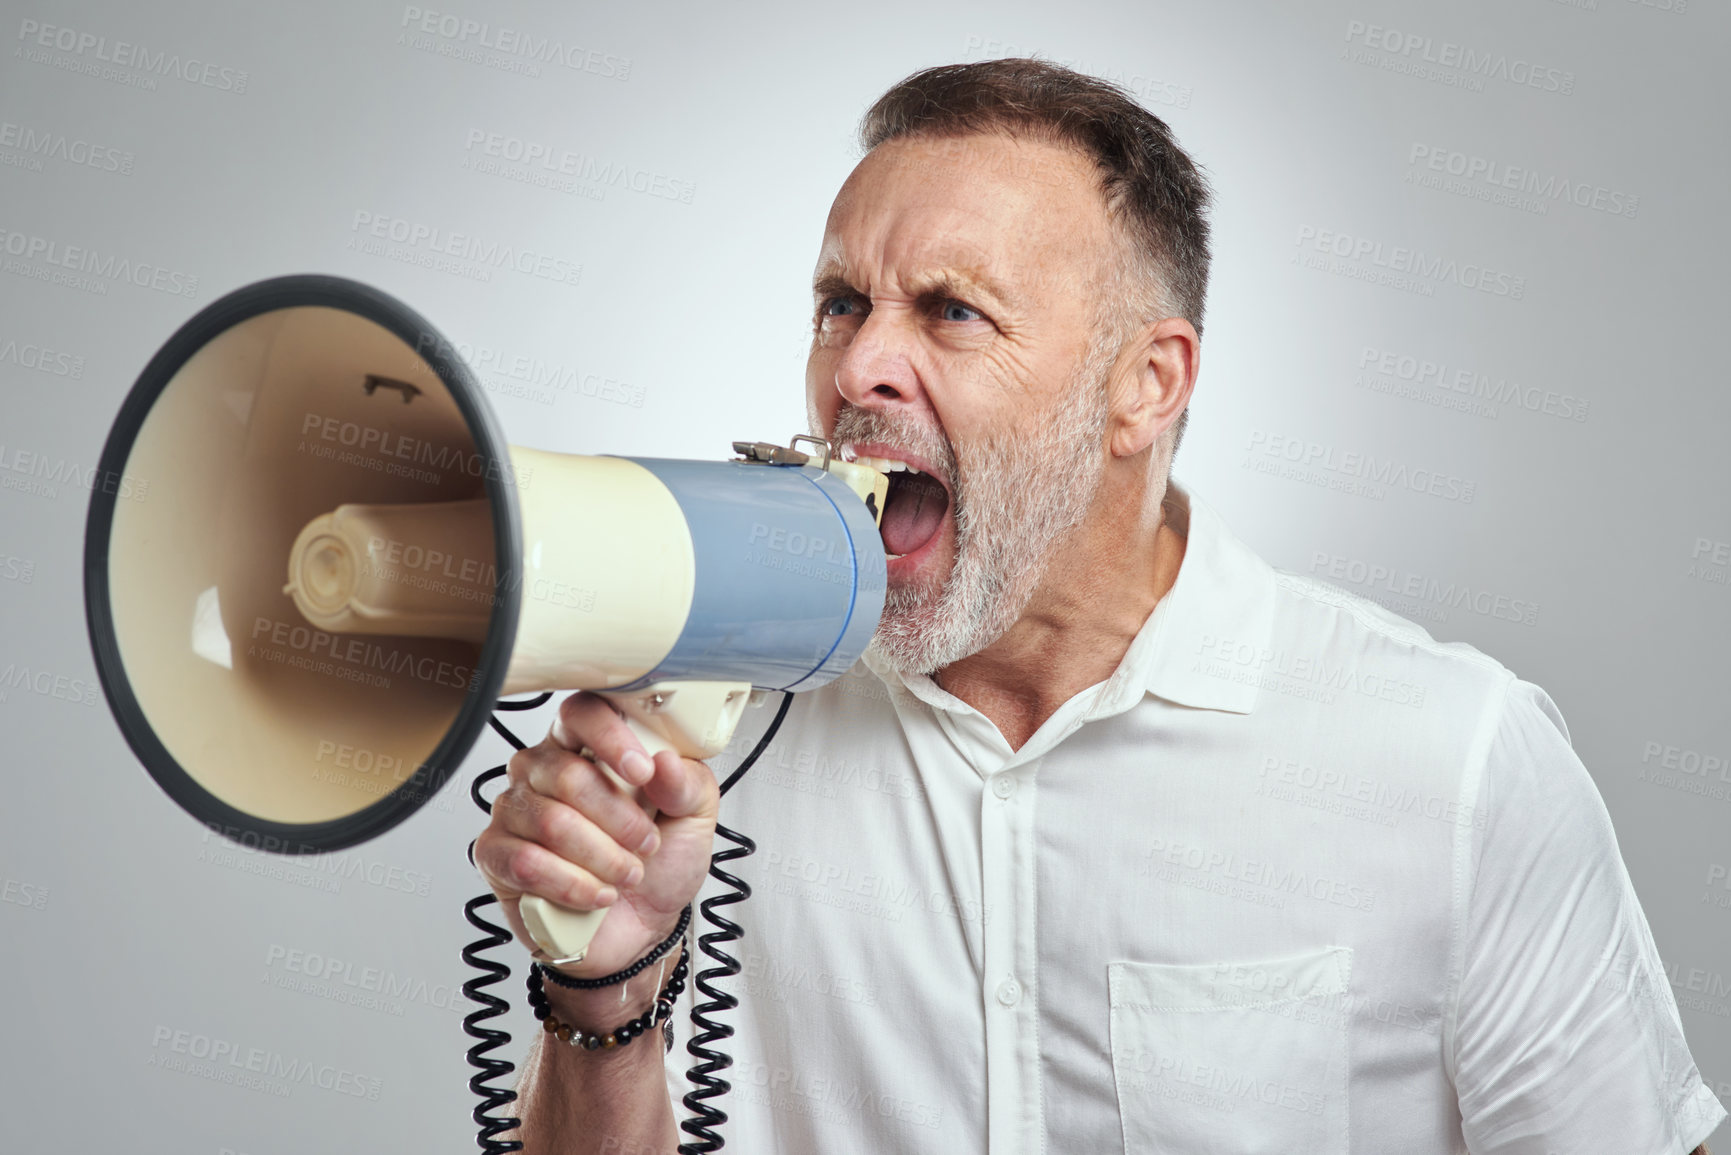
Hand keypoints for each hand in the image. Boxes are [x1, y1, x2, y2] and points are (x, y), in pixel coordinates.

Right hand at [474, 691, 719, 977]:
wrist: (640, 929)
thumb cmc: (661, 864)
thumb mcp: (694, 819)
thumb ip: (689, 783)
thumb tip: (665, 761)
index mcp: (589, 746)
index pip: (582, 713)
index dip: (610, 737)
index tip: (641, 771)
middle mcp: (544, 770)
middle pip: (567, 774)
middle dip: (619, 820)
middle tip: (645, 844)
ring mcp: (516, 810)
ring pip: (551, 823)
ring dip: (601, 858)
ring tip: (626, 874)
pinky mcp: (496, 855)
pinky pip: (525, 861)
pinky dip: (572, 884)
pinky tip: (596, 893)